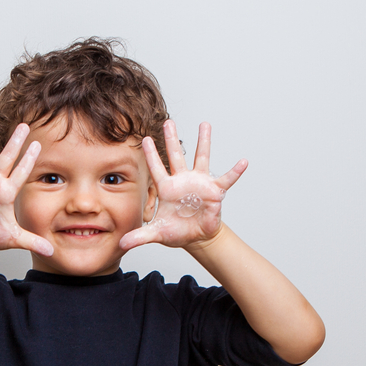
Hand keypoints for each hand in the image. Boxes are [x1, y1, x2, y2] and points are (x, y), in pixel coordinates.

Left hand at [120, 121, 246, 250]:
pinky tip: (243, 162)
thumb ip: (140, 236)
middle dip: (172, 139)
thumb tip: (122, 243)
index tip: (145, 139)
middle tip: (169, 121)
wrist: (195, 236)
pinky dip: (235, 172)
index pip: (156, 168)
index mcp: (166, 188)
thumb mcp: (157, 233)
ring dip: (203, 142)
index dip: (151, 154)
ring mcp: (199, 183)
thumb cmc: (176, 230)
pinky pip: (226, 179)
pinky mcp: (214, 191)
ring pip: (201, 158)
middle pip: (176, 156)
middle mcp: (182, 181)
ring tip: (204, 125)